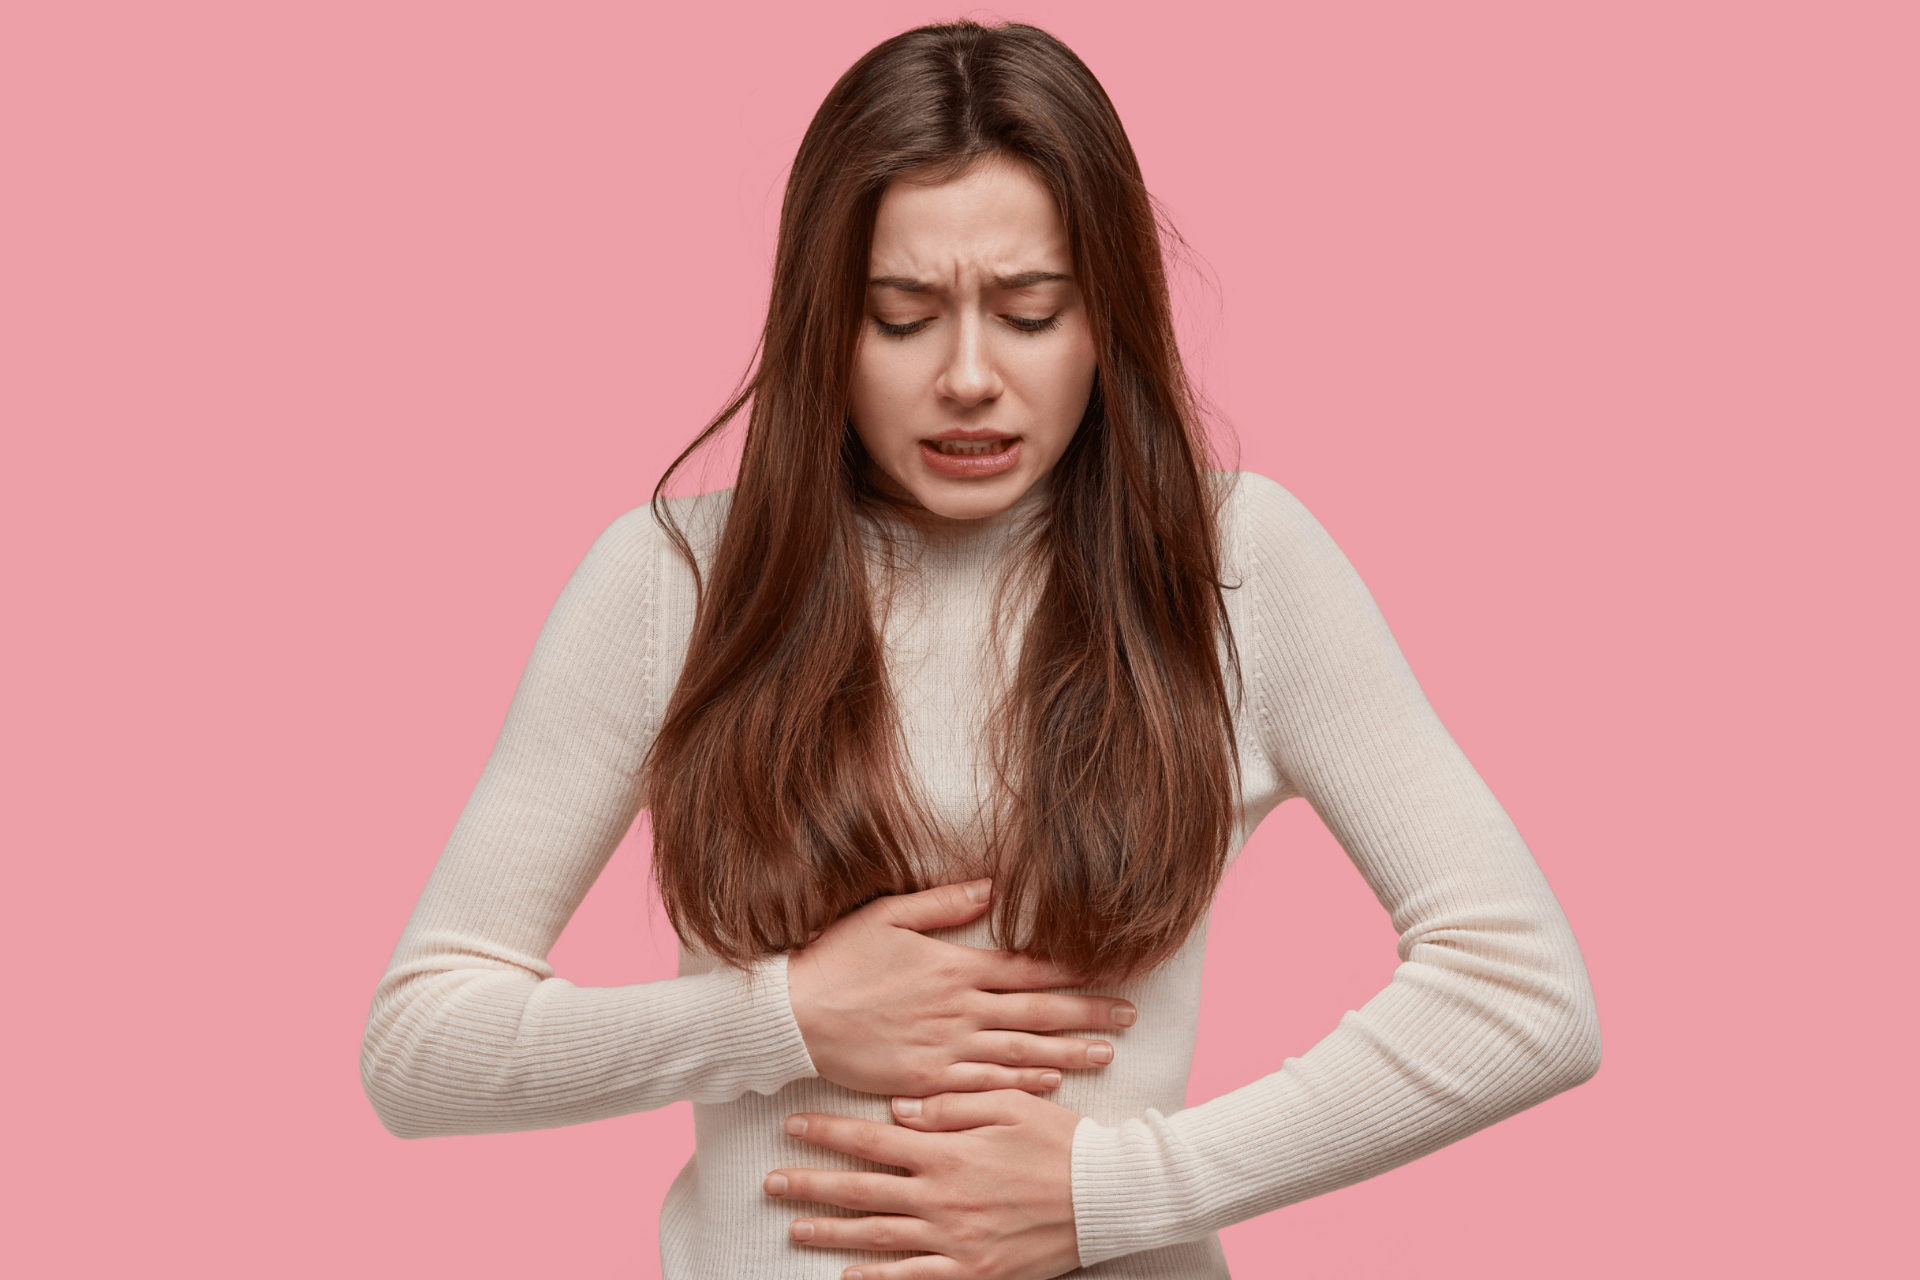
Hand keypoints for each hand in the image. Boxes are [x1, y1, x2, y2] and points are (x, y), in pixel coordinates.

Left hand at [765, 1090, 1081, 1279]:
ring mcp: (954, 1241)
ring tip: (793, 1228)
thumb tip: (897, 1111)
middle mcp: (942, 1198)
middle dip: (812, 1185)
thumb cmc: (1061, 1141)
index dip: (829, 1134)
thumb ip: (950, 1106)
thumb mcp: (1008, 1104)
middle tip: (771, 1182)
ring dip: (830, 1233)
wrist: (1107, 1195)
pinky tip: (849, 1277)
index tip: (792, 1127)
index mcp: (948, 1152)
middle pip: (862, 1191)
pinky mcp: (973, 1273)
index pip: (872, 1141)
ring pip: (877, 1238)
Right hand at [787, 879, 1134, 1097]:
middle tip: (1129, 1016)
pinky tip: (1051, 1083)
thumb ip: (942, 904)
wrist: (792, 1015)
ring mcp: (945, 1046)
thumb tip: (991, 886)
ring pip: (1020, 1049)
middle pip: (1036, 1010)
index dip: (1072, 968)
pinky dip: (1021, 1082)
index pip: (1026, 966)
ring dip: (1068, 1052)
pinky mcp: (926, 1079)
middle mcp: (958, 1007)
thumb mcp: (887, 915)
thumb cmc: (836, 960)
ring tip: (1107, 1053)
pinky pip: (985, 1083)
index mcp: (953, 966)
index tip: (1109, 968)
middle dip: (1087, 1012)